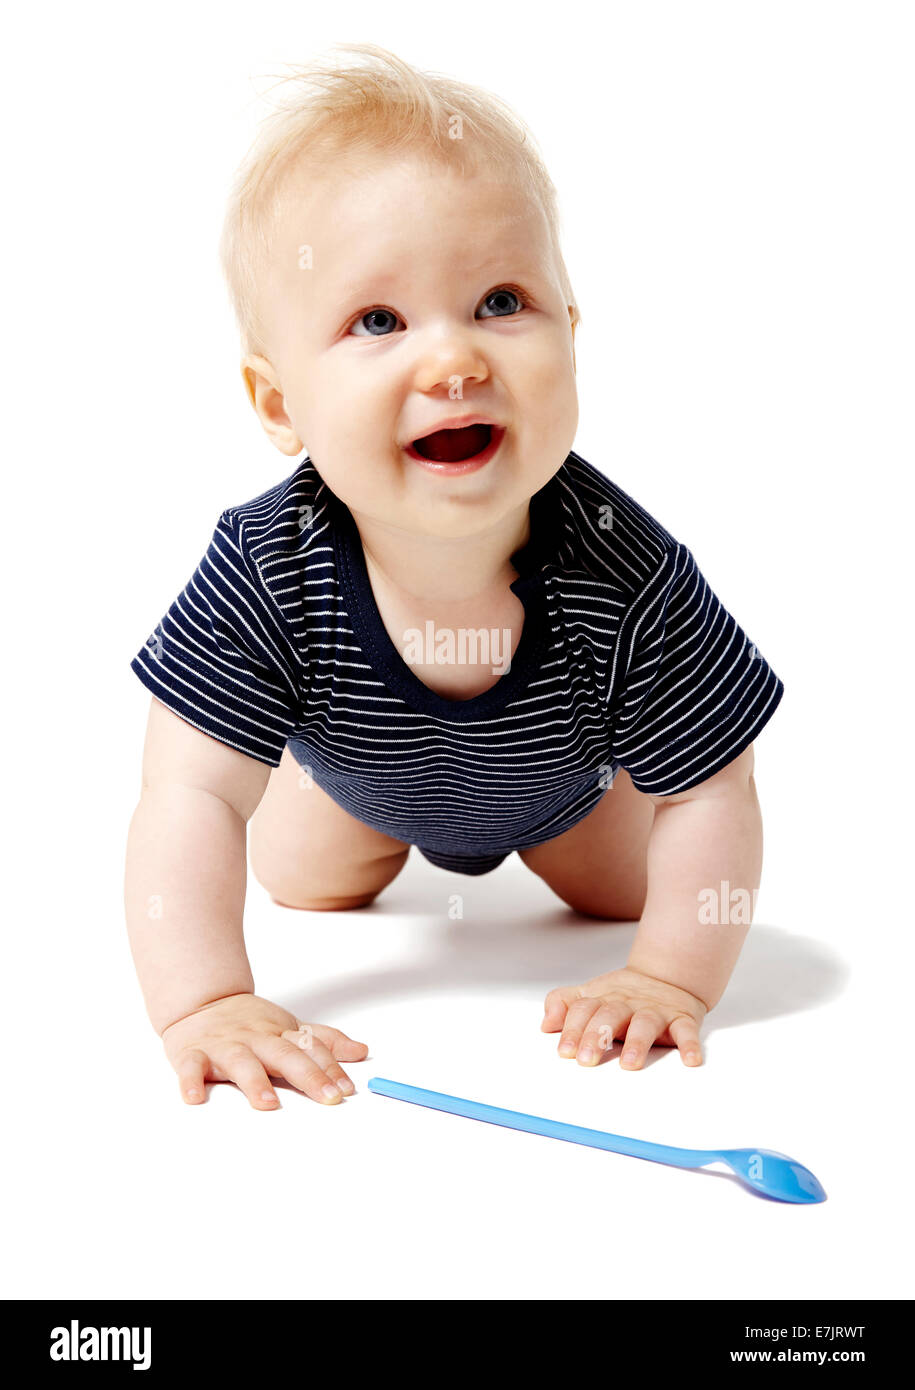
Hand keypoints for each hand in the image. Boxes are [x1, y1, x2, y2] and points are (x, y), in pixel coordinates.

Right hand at [161, 992, 367, 1108]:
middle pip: (285, 1056)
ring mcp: (224, 1046)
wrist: (199, 1001)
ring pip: (241, 1062)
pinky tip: (194, 1098)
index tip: (346, 1090)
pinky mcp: (192, 1054)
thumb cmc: (249, 1022)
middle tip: (328, 1097)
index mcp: (279, 1033)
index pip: (310, 1048)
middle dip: (308, 1076)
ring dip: (255, 1082)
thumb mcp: (288, 1027)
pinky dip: (190, 1082)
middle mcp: (255, 1039)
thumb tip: (361, 1052)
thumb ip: (324, 1042)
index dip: (330, 1068)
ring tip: (268, 1103)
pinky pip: (191, 1068)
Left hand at [541, 968, 707, 1068]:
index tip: (564, 1052)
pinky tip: (690, 1060)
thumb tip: (545, 1024)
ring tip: (629, 1064)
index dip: (572, 1030)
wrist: (666, 977)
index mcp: (602, 999)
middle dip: (596, 1037)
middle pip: (609, 1016)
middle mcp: (627, 1004)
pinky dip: (690, 1045)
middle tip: (586, 1060)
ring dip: (637, 1043)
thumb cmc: (621, 997)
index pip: (583, 1010)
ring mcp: (655, 1011)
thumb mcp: (590, 995)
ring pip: (645, 1024)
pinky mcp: (681, 1019)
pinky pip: (687, 1031)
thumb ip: (564, 1005)